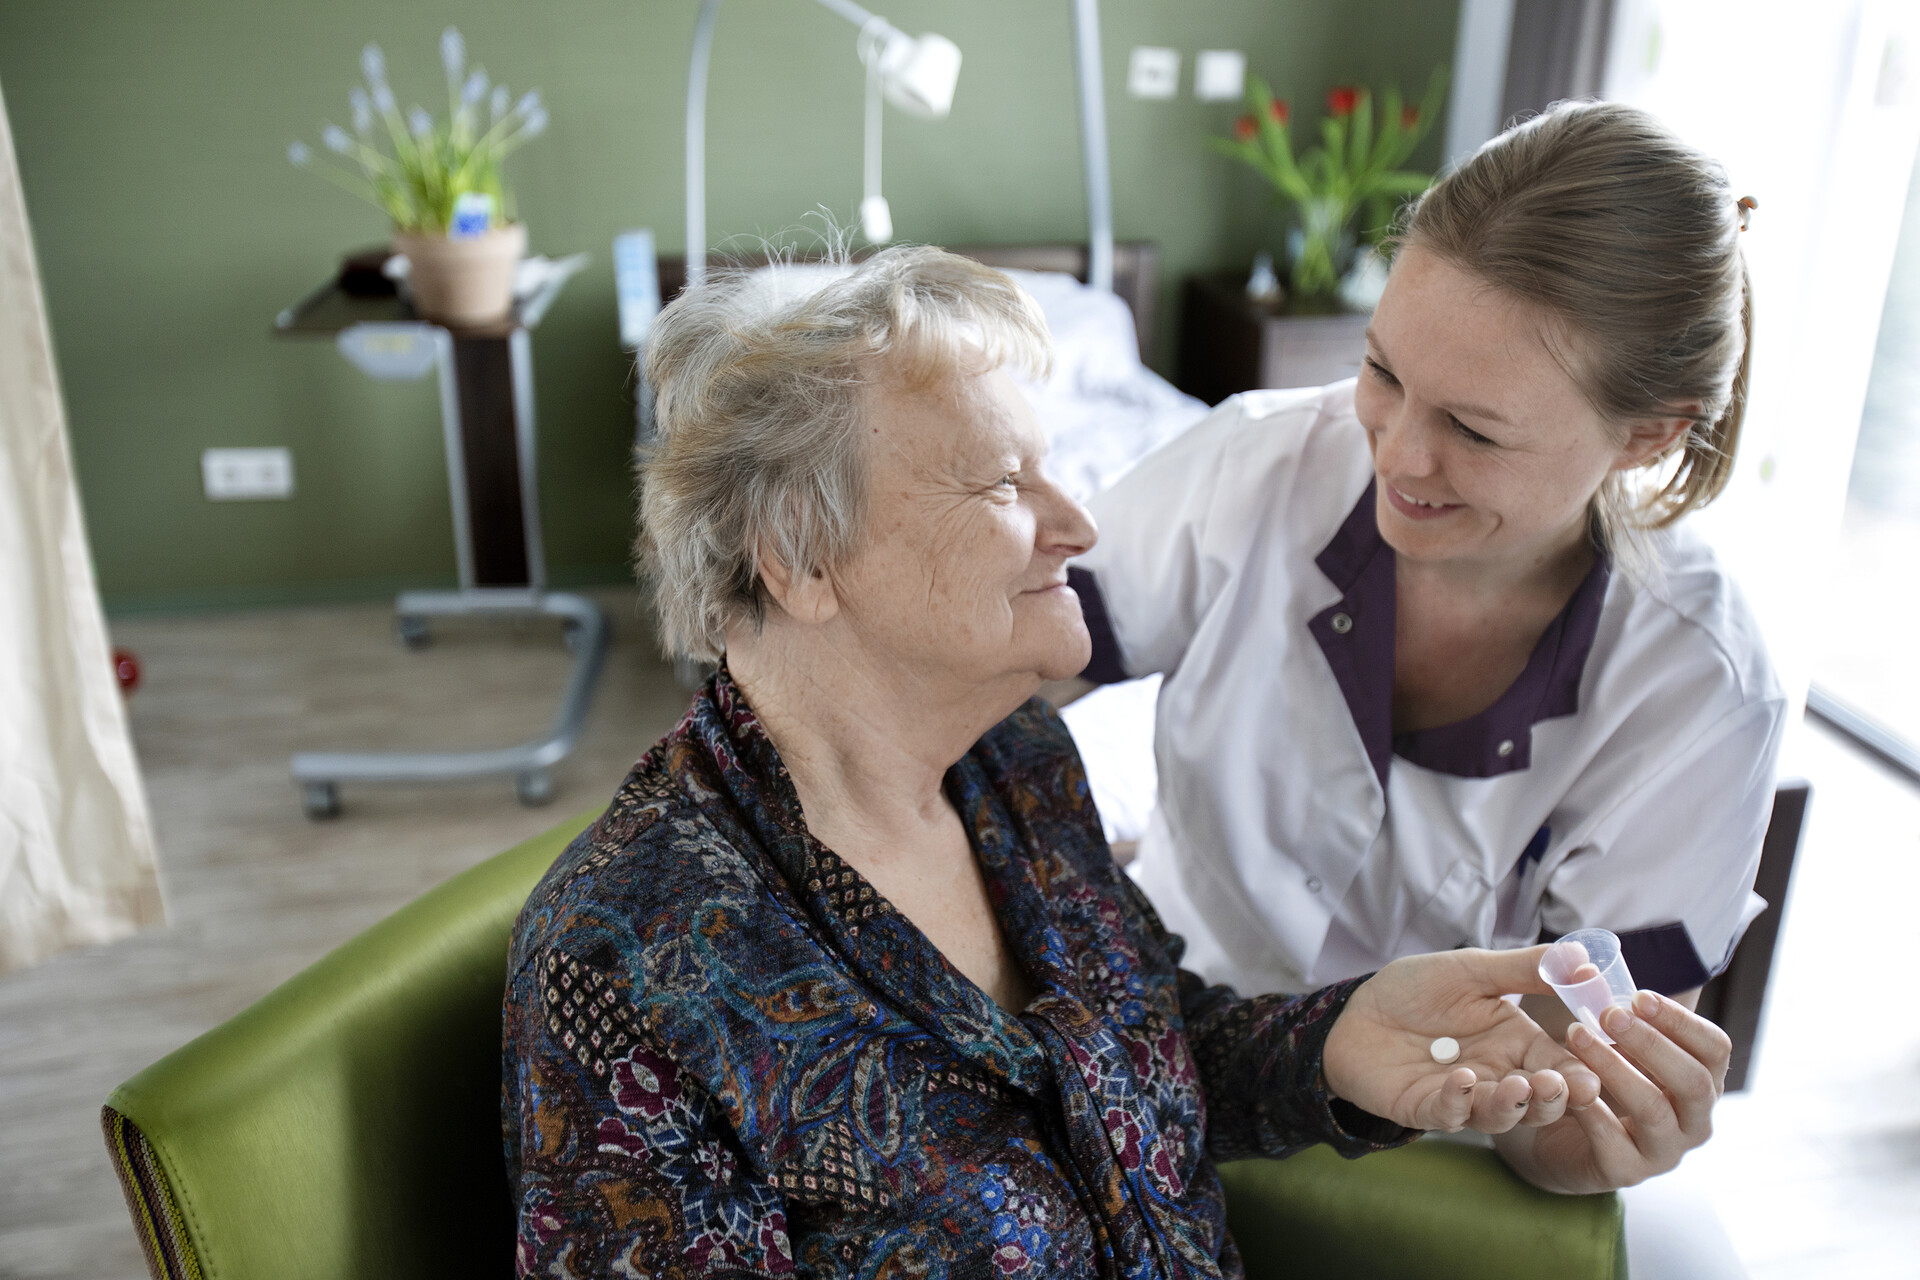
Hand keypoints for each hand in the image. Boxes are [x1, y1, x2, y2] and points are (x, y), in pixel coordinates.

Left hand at [1323, 946, 1601, 1133]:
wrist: (1356, 1012)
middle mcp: (1498, 1075)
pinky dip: (1459, 1100)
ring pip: (1501, 1115)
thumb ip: (1525, 969)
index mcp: (1517, 1044)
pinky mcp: (1426, 1108)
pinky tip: (1463, 1079)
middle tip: (1563, 1085)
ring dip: (1514, 1105)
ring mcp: (1464, 1097)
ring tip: (1521, 1085)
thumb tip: (1584, 956)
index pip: (1561, 1065)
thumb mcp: (1472, 971)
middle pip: (1539, 1101)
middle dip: (1555, 1098)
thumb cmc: (1416, 991)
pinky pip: (1449, 1113)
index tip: (1595, 1074)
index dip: (1580, 1074)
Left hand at [1498, 989, 1731, 1192]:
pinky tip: (1568, 1085)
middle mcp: (1693, 1120)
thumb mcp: (1607, 1037)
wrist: (1554, 1136)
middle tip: (1608, 1013)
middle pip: (1693, 1082)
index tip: (1640, 995)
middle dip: (1652, 1043)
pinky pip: (1613, 1142)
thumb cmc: (1594, 1075)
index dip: (1682, 1021)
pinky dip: (1591, 1110)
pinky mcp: (1624, 1173)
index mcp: (1699, 1081)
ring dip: (1615, 1068)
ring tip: (1577, 1036)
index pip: (1715, 1049)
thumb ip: (1602, 1001)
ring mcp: (1663, 1152)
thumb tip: (1579, 962)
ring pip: (1652, 1109)